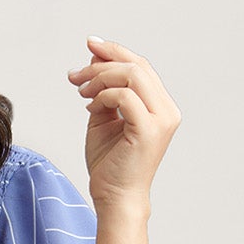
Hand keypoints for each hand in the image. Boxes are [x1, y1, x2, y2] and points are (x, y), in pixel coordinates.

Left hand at [66, 36, 180, 209]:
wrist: (114, 198)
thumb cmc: (109, 164)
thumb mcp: (103, 119)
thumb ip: (102, 91)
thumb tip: (94, 58)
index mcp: (160, 106)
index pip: (141, 67)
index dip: (115, 51)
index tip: (89, 45)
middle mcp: (167, 110)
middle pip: (137, 66)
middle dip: (103, 62)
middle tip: (76, 74)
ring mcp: (162, 120)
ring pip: (132, 76)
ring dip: (100, 78)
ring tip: (81, 91)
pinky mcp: (149, 130)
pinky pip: (125, 96)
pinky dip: (103, 96)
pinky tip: (90, 107)